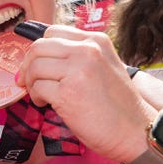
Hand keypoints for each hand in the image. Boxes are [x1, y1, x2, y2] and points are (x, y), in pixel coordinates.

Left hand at [17, 26, 151, 162]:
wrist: (135, 131)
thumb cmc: (119, 106)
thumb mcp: (105, 67)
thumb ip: (80, 57)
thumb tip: (44, 57)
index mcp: (96, 41)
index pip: (53, 32)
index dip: (39, 49)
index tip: (35, 63)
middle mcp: (87, 50)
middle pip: (39, 47)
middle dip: (27, 65)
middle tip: (27, 80)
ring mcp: (77, 70)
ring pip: (35, 66)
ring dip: (31, 83)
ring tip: (41, 96)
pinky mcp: (68, 93)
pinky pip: (38, 87)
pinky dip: (36, 97)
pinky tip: (46, 104)